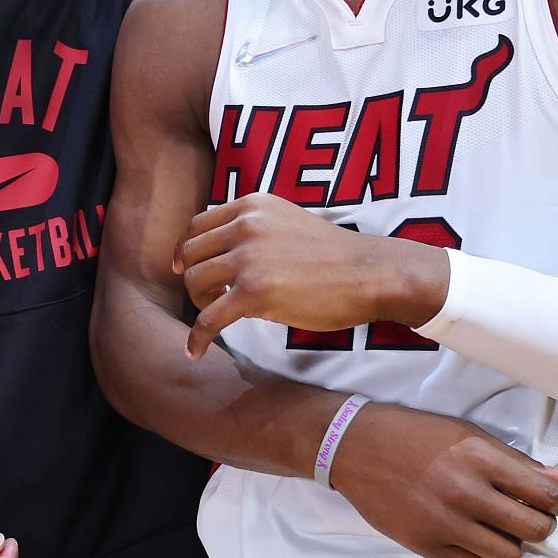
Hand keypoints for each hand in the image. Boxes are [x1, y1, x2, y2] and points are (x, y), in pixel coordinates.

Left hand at [176, 194, 447, 358]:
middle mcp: (245, 226)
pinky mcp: (254, 292)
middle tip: (205, 298)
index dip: (188, 250)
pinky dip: (198, 337)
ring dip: (198, 305)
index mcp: (252, 206)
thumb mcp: (287, 221)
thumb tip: (223, 253)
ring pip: (195, 283)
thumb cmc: (334, 254)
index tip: (186, 268)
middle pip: (191, 253)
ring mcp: (248, 258)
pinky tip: (195, 352)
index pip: (198, 225)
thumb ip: (254, 228)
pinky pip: (209, 318)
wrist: (370, 273)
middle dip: (192, 279)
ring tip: (213, 318)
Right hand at [331, 402, 557, 557]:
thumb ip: (512, 459)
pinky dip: (481, 557)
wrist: (353, 446)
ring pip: (508, 554)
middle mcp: (465, 491)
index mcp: (479, 456)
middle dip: (543, 525)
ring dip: (512, 544)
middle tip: (533, 518)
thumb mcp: (464, 433)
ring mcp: (444, 521)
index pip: (546, 494)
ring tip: (500, 529)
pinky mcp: (424, 544)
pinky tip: (472, 538)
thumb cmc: (412, 433)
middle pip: (535, 529)